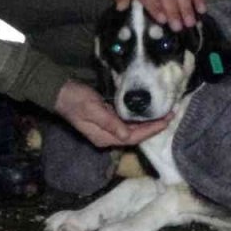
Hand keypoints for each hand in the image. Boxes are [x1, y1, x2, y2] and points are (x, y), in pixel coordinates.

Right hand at [52, 80, 170, 147]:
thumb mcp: (92, 109)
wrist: (60, 92)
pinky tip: (147, 112)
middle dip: (153, 127)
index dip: (150, 130)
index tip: (166, 121)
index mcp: (104, 138)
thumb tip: (127, 135)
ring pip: (133, 130)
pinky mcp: (106, 120)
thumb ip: (109, 122)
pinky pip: (127, 123)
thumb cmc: (75, 99)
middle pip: (135, 136)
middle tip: (170, 115)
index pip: (133, 137)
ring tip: (164, 113)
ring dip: (148, 123)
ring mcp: (106, 129)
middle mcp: (107, 137)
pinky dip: (139, 118)